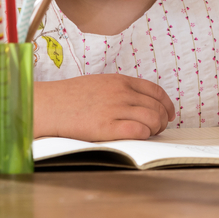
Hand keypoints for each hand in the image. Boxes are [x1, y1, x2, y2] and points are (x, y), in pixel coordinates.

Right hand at [36, 74, 174, 140]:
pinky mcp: (106, 127)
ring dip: (155, 129)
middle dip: (163, 120)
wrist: (48, 105)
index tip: (169, 113)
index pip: (156, 91)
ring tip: (150, 133)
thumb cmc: (70, 97)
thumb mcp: (100, 83)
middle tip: (159, 128)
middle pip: (157, 107)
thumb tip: (139, 102)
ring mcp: (114, 109)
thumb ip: (120, 89)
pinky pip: (137, 131)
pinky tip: (139, 136)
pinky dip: (143, 134)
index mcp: (120, 81)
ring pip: (152, 119)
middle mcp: (121, 93)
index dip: (167, 104)